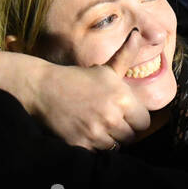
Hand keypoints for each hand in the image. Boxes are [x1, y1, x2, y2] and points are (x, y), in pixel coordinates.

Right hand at [0, 38, 151, 149]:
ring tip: (96, 126)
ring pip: (115, 147)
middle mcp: (112, 116)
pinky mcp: (81, 145)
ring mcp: (96, 133)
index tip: (123, 114)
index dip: (135, 119)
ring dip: (108, 140)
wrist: (43, 90)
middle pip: (131, 137)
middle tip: (107, 120)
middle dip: (122, 130)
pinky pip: (98, 154)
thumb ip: (125, 56)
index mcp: (122, 98)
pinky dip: (93, 147)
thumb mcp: (105, 69)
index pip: (144, 122)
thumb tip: (138, 34)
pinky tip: (84, 133)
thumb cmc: (77, 79)